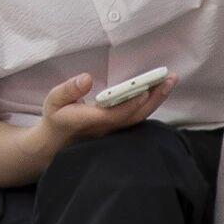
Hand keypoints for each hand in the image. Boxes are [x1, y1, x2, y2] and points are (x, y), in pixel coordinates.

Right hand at [36, 70, 173, 155]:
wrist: (56, 146)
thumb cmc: (56, 119)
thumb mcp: (53, 101)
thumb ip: (69, 90)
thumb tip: (87, 78)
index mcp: (90, 121)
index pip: (115, 114)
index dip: (130, 103)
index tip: (144, 89)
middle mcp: (107, 129)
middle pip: (136, 116)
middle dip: (154, 97)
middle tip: (170, 78)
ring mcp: (115, 132)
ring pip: (139, 118)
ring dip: (156, 100)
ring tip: (169, 81)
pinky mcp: (118, 130)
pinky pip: (137, 118)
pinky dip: (150, 105)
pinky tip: (157, 92)